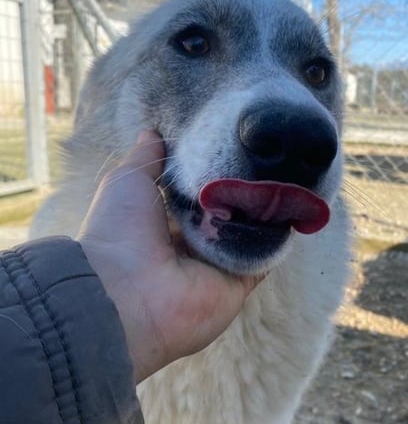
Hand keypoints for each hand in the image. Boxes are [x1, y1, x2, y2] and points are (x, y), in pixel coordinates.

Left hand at [79, 131, 261, 382]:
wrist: (127, 292)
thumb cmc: (120, 232)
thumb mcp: (127, 182)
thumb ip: (146, 159)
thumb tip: (153, 132)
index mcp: (167, 226)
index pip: (199, 198)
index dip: (216, 174)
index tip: (236, 146)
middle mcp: (194, 247)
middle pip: (228, 214)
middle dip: (244, 189)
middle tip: (268, 156)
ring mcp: (217, 267)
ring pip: (249, 233)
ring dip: (263, 208)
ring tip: (285, 171)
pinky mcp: (238, 284)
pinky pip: (263, 257)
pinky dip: (275, 236)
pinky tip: (289, 204)